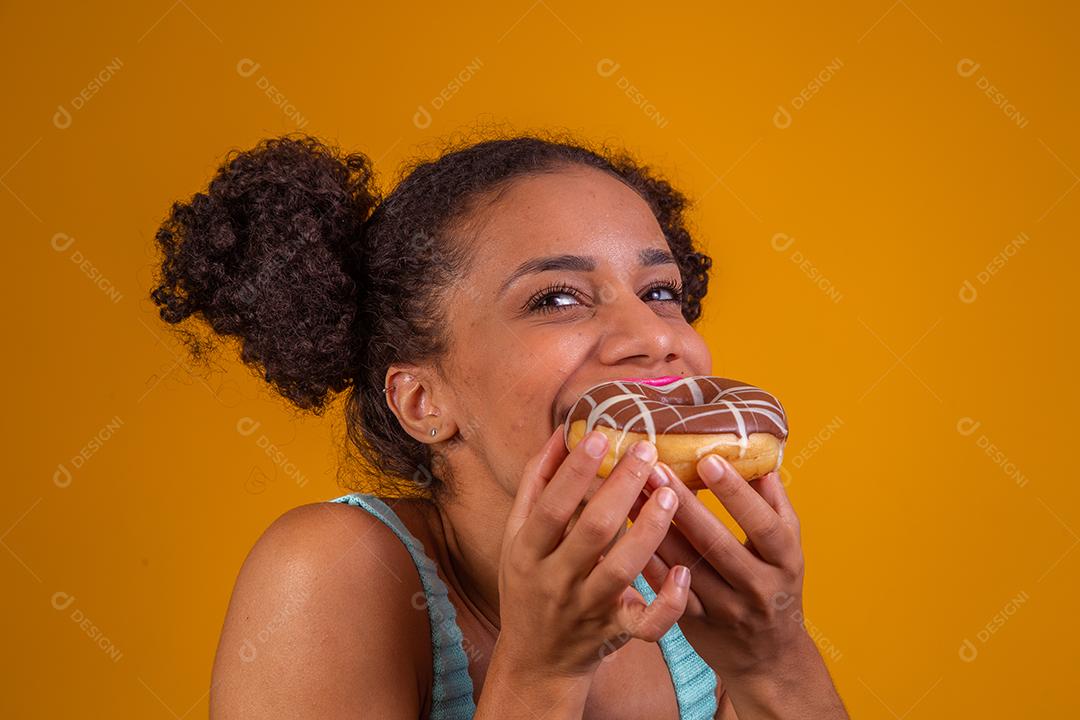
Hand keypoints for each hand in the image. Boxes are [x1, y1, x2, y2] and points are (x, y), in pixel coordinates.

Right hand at [493, 424, 691, 680]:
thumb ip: (537, 484)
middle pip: (591, 532)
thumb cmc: (529, 584)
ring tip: (671, 494)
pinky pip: (646, 624)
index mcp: (527, 552)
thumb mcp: (517, 536)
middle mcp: (555, 581)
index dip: (574, 472)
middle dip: (621, 489)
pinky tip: (683, 572)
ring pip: (622, 570)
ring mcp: (587, 608)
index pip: (550, 507)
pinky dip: (668, 602)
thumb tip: (563, 432)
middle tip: (648, 452)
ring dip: (650, 530)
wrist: (536, 661)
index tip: (601, 437)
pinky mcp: (615, 631)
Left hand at [629, 454, 807, 680]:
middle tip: (655, 468)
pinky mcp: (694, 624)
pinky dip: (646, 560)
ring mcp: (724, 609)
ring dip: (655, 527)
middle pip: (716, 543)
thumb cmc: (776, 584)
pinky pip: (664, 589)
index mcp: (785, 562)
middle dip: (683, 504)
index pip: (762, 523)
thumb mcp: (789, 548)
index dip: (735, 493)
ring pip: (684, 565)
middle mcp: (757, 588)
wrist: (768, 657)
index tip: (707, 460)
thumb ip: (775, 504)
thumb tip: (759, 456)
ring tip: (632, 489)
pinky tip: (625, 531)